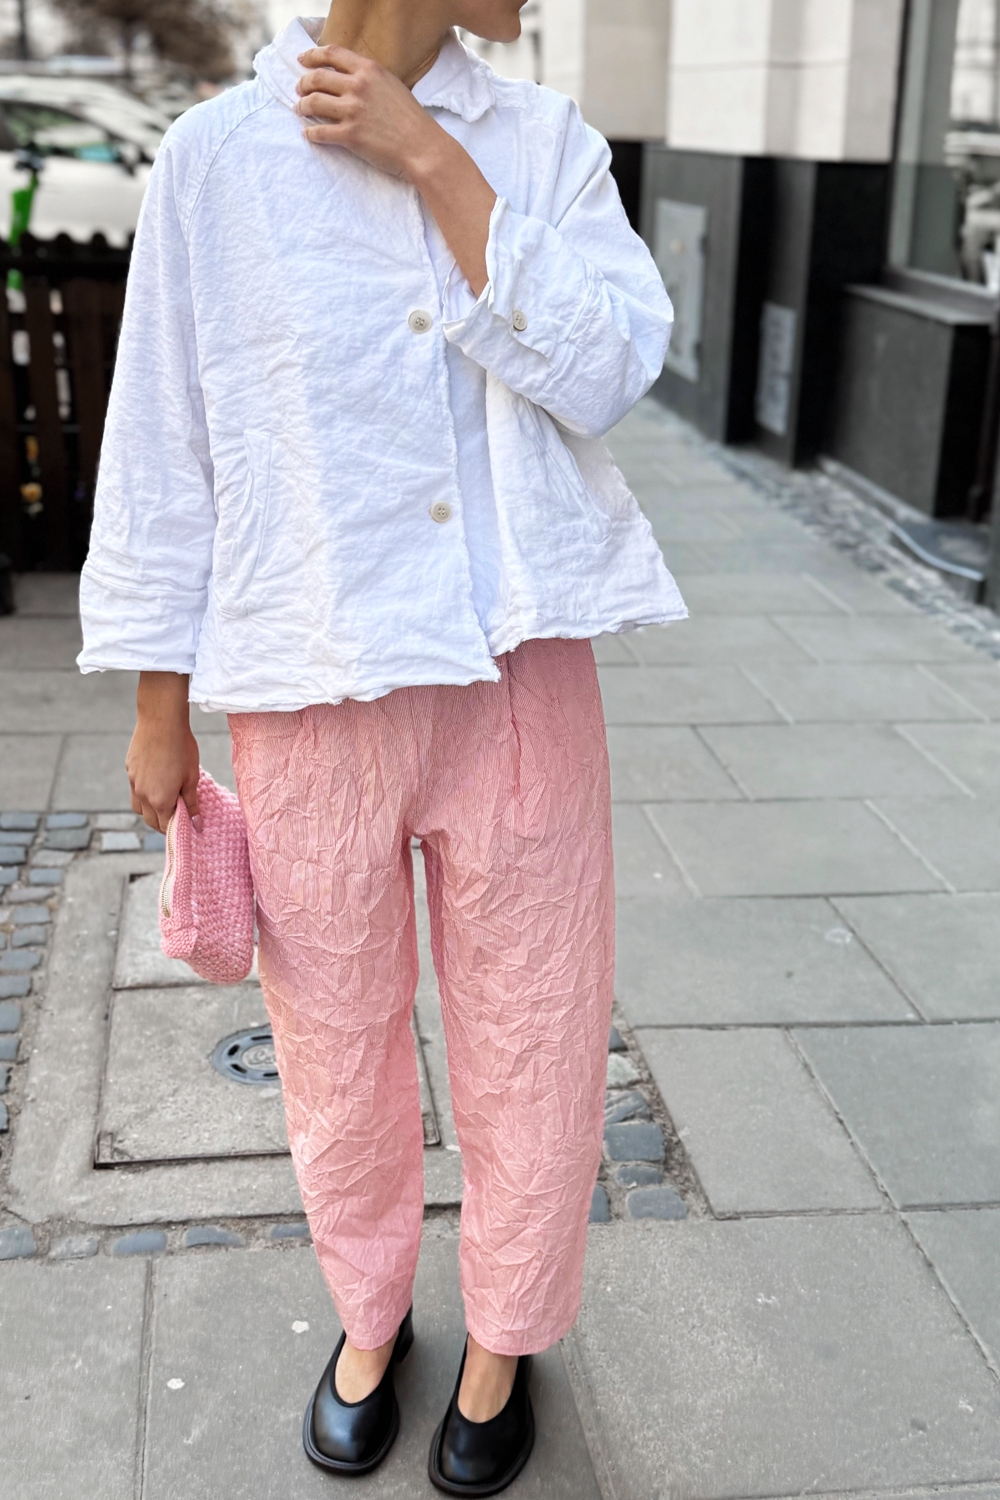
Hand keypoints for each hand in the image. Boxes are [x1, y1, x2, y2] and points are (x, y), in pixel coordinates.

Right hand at [126, 672, 200, 833]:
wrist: (161, 721)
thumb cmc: (182, 748)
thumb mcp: (192, 777)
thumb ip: (192, 802)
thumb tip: (196, 824)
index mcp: (160, 800)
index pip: (166, 826)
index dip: (177, 829)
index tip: (187, 826)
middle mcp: (142, 795)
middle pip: (150, 820)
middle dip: (163, 823)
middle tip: (178, 817)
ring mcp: (133, 783)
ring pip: (139, 807)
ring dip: (151, 811)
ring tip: (166, 803)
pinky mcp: (129, 770)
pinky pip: (135, 790)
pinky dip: (144, 795)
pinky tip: (156, 783)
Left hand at [295, 46, 442, 180]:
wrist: (422, 147)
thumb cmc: (411, 119)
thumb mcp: (391, 85)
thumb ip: (369, 78)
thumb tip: (348, 79)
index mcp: (369, 70)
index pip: (332, 54)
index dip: (313, 56)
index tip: (303, 60)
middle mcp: (358, 86)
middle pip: (318, 77)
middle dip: (303, 83)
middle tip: (300, 89)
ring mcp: (353, 111)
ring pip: (314, 103)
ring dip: (302, 106)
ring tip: (300, 109)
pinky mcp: (350, 135)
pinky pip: (320, 132)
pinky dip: (310, 133)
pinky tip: (308, 134)